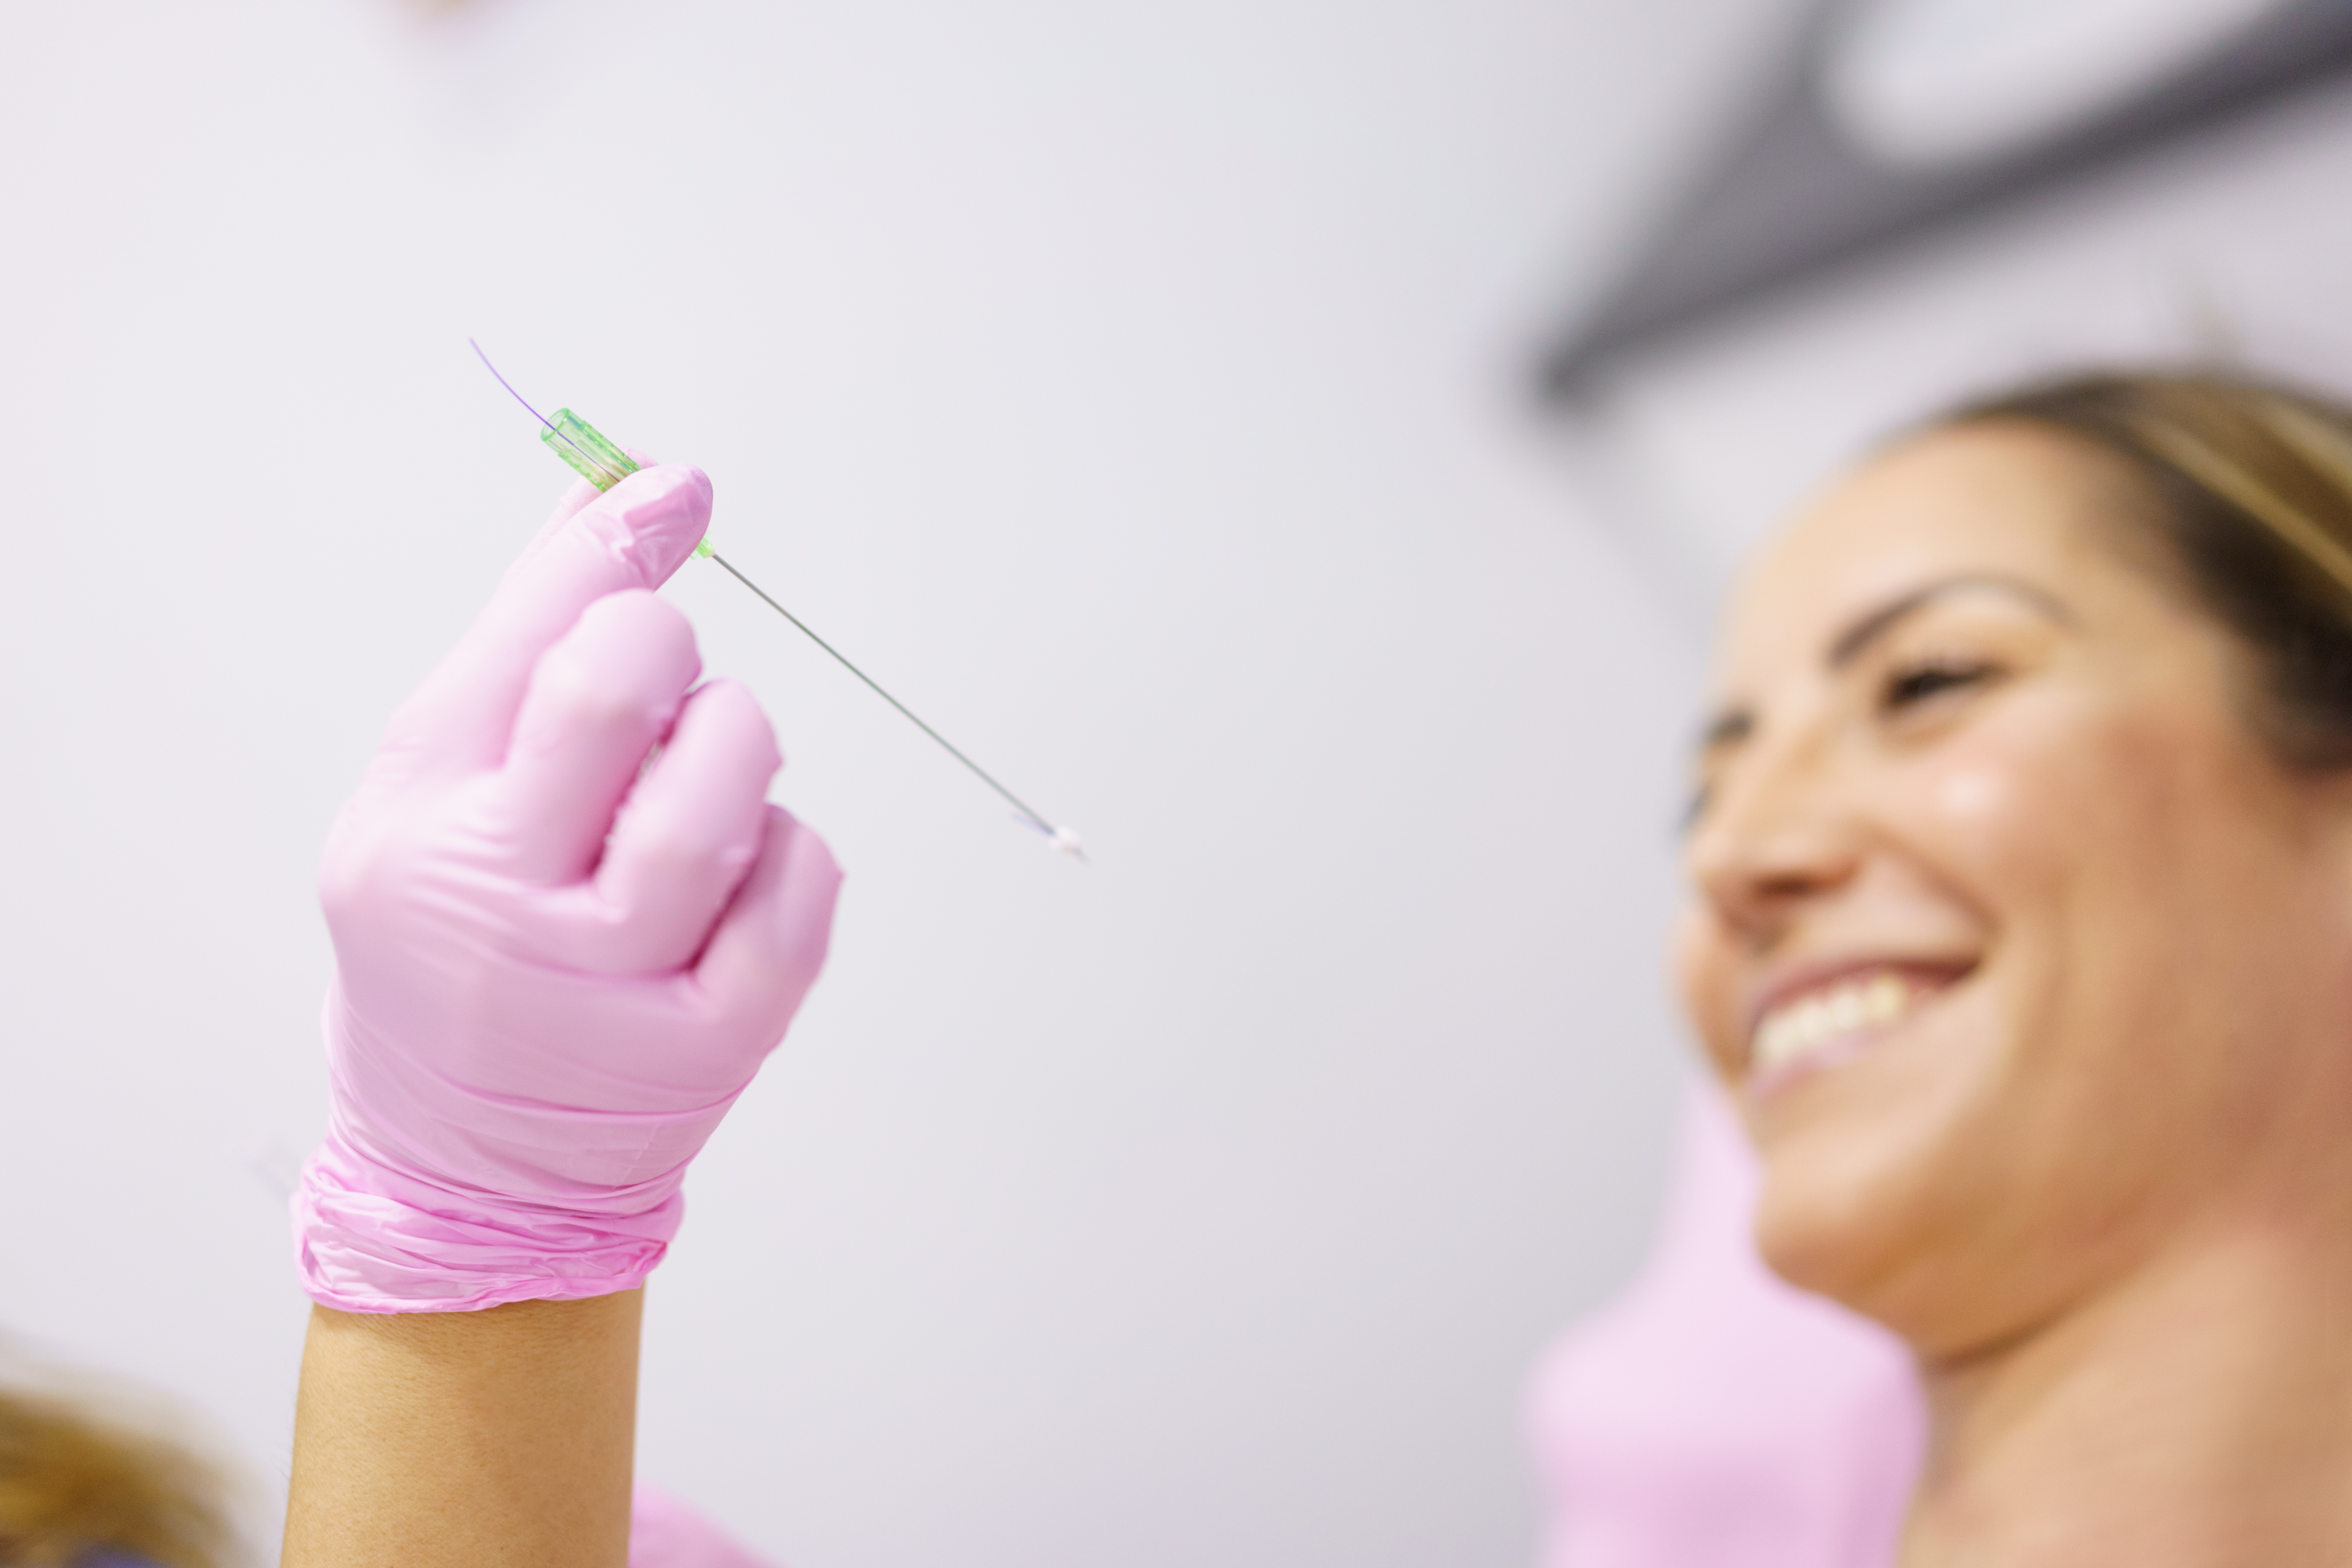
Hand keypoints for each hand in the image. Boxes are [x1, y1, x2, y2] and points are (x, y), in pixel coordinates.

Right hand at [294, 463, 842, 1312]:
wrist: (465, 1164)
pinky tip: (747, 867)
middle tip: (658, 686)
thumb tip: (623, 493)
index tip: (675, 488)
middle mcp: (505, 905)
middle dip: (663, 649)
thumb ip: (526, 643)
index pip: (529, 636)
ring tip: (704, 774)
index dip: (614, 540)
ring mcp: (611, 988)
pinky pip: (798, 896)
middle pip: (615, 696)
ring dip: (736, 748)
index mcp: (424, 823)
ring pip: (719, 803)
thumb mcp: (437, 793)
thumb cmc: (460, 942)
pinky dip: (793, 853)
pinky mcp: (712, 1046)